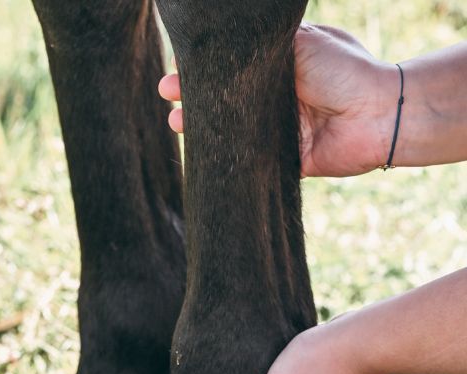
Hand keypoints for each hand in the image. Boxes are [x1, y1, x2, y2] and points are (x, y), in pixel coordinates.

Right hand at [158, 23, 397, 176]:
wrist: (375, 113)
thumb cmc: (343, 70)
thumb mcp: (300, 42)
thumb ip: (263, 46)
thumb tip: (226, 43)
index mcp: (280, 68)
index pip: (234, 68)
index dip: (206, 69)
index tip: (178, 68)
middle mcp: (277, 99)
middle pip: (228, 100)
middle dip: (196, 99)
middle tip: (167, 96)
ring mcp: (280, 130)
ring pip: (234, 131)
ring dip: (205, 129)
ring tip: (177, 124)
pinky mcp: (286, 160)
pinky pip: (252, 161)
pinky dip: (229, 158)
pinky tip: (205, 154)